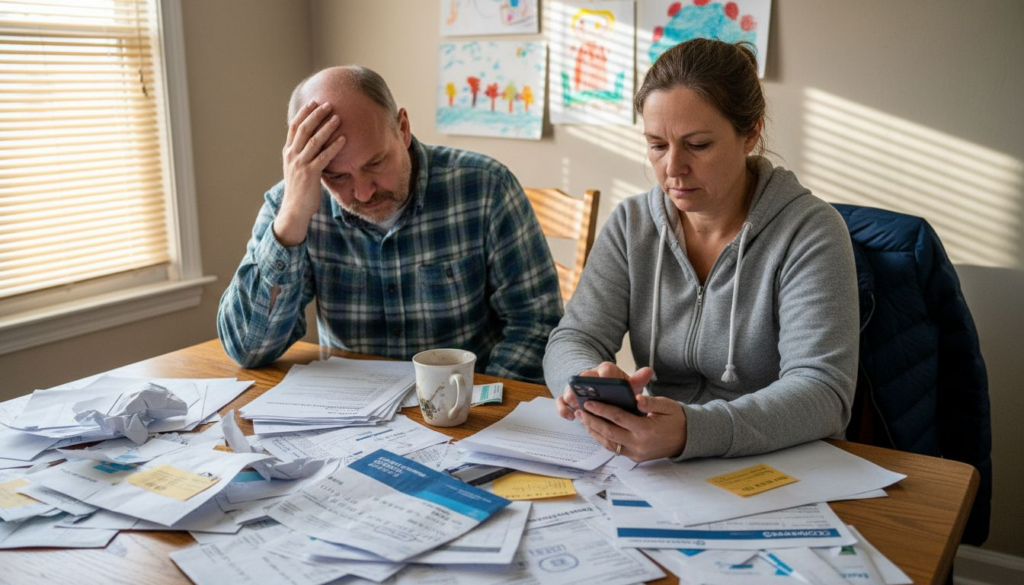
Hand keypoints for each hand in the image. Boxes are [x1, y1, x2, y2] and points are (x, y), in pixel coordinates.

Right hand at [273, 100, 346, 245]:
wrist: (294, 209)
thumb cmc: (299, 189)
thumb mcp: (296, 168)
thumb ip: (302, 155)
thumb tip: (314, 142)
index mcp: (288, 152)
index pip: (294, 127)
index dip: (304, 113)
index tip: (313, 102)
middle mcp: (292, 155)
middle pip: (303, 129)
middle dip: (316, 115)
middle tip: (328, 104)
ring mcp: (300, 164)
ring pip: (313, 140)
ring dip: (326, 127)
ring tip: (337, 117)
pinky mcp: (310, 174)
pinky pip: (323, 157)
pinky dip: (334, 146)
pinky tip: (343, 139)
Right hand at [556, 361, 643, 420]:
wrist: (604, 391)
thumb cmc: (619, 391)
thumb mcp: (630, 387)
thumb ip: (637, 380)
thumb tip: (648, 371)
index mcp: (606, 371)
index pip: (606, 369)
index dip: (606, 377)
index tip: (606, 384)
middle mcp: (589, 376)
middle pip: (584, 378)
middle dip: (585, 389)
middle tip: (588, 400)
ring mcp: (577, 387)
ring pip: (571, 389)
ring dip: (573, 399)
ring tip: (578, 411)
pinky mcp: (568, 397)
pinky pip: (562, 400)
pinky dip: (563, 408)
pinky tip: (570, 417)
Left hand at [573, 366, 687, 461]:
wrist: (687, 439)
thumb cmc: (676, 419)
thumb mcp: (667, 405)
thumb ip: (650, 402)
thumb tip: (636, 398)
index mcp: (646, 429)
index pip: (618, 418)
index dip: (601, 410)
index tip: (588, 403)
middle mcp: (639, 444)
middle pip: (609, 433)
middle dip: (592, 421)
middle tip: (579, 411)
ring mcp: (636, 453)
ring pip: (609, 444)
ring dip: (594, 432)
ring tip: (583, 419)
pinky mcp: (635, 458)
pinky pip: (615, 449)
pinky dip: (603, 439)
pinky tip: (595, 430)